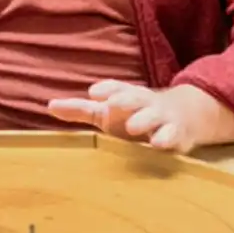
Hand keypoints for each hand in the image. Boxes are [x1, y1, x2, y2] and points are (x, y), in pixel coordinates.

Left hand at [46, 81, 233, 152]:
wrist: (183, 118)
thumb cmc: (134, 114)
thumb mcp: (107, 112)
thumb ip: (81, 110)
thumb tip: (49, 105)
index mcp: (127, 96)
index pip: (117, 88)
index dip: (107, 89)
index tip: (93, 93)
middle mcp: (145, 103)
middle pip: (136, 97)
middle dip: (125, 100)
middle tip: (113, 104)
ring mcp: (163, 118)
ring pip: (155, 116)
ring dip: (145, 120)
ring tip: (133, 126)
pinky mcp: (177, 135)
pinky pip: (173, 137)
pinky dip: (166, 139)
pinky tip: (157, 144)